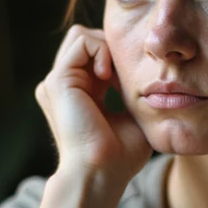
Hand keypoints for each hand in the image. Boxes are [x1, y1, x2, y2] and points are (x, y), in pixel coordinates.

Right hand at [35, 25, 151, 187]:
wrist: (101, 173)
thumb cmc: (121, 156)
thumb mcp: (132, 117)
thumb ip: (133, 94)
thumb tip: (149, 78)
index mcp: (80, 92)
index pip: (95, 53)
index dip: (118, 56)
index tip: (134, 78)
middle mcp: (65, 85)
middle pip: (86, 39)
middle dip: (111, 47)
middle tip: (124, 75)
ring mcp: (57, 82)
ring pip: (81, 35)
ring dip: (106, 47)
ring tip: (114, 75)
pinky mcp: (57, 80)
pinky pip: (81, 41)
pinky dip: (100, 49)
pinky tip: (107, 75)